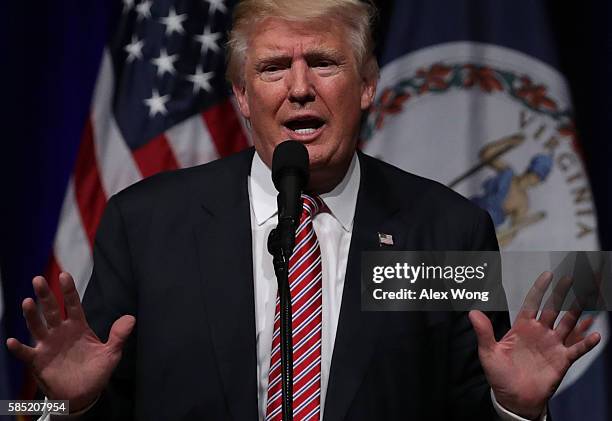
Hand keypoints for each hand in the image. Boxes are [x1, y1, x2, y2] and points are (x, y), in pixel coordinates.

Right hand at [6, 273, 134, 411]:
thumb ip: (119, 335)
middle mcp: (61, 332)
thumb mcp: (111, 353)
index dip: (69, 290)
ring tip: (27, 302)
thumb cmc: (96, 371)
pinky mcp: (39, 361)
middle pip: (52, 310)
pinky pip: (26, 353)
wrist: (84, 394)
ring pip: (37, 326)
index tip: (64, 275)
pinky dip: (18, 348)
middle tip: (39, 279)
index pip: (73, 304)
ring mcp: (48, 345)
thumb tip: (131, 318)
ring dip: (31, 315)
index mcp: (78, 327)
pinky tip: (12, 341)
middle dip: (46, 295)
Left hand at [469, 271, 600, 419]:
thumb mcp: (488, 352)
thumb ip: (483, 331)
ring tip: (588, 296)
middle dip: (562, 293)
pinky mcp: (562, 360)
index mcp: (522, 327)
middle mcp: (540, 332)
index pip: (532, 302)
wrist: (513, 399)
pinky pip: (576, 349)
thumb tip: (472, 311)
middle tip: (571, 277)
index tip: (548, 274)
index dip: (540, 288)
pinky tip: (595, 334)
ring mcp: (552, 345)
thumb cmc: (500, 375)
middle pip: (553, 308)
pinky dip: (586, 342)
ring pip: (568, 323)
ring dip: (577, 310)